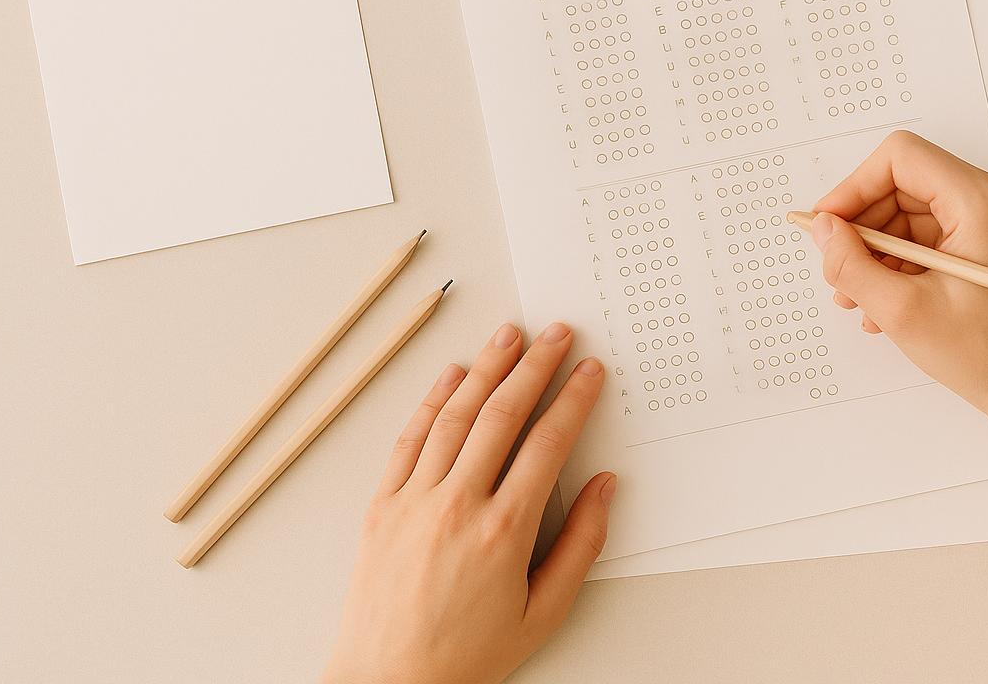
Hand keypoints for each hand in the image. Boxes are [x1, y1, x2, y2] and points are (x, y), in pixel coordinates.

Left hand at [320, 323, 614, 683]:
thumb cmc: (465, 656)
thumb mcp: (543, 613)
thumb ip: (581, 545)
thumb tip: (606, 488)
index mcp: (503, 533)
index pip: (547, 443)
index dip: (573, 399)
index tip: (589, 371)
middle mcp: (457, 507)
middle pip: (503, 415)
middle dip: (535, 366)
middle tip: (557, 335)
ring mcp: (414, 502)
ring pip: (455, 416)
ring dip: (486, 369)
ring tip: (509, 336)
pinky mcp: (381, 506)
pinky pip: (409, 439)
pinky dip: (432, 401)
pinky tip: (453, 375)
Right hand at [810, 131, 987, 429]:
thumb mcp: (905, 312)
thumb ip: (852, 265)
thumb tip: (823, 230)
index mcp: (984, 203)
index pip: (901, 158)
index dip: (854, 187)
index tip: (829, 224)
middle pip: (903, 185)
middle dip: (863, 228)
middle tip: (839, 270)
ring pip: (910, 213)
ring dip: (876, 252)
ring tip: (860, 298)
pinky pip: (928, 236)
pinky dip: (899, 263)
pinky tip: (885, 303)